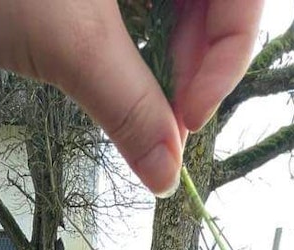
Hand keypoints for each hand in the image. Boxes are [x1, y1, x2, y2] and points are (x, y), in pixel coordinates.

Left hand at [0, 0, 263, 195]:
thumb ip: (128, 106)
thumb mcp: (67, 45)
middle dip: (195, 60)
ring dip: (169, 52)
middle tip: (165, 119)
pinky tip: (118, 66)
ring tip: (142, 100)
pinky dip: (140, 33)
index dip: (227, 57)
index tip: (189, 118)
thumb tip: (167, 171)